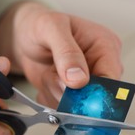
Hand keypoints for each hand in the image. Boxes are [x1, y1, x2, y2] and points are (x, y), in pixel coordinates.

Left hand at [0, 2, 122, 107]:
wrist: (22, 36)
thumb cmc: (39, 25)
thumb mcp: (51, 28)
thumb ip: (66, 52)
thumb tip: (79, 80)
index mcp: (105, 46)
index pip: (111, 79)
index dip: (95, 92)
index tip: (73, 93)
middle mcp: (99, 66)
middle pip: (94, 97)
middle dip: (69, 93)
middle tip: (52, 76)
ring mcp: (86, 83)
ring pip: (75, 106)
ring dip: (55, 93)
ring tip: (47, 73)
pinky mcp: (71, 95)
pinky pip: (62, 109)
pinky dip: (48, 97)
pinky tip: (45, 80)